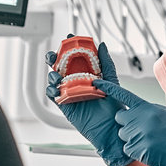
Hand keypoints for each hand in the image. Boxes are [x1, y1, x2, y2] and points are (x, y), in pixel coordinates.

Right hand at [46, 38, 130, 165]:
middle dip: (54, 57)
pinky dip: (51, 90)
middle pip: (60, 65)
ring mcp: (70, 92)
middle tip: (54, 55)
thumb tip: (102, 45)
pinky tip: (56, 89)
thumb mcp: (112, 81)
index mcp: (88, 74)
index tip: (69, 37)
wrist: (112, 129)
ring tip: (57, 75)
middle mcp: (77, 82)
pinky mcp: (65, 105)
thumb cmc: (115, 107)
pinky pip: (53, 95)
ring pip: (54, 79)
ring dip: (52, 74)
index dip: (70, 46)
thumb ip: (106, 63)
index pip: (76, 56)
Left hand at [93, 79, 165, 165]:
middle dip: (128, 124)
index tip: (95, 82)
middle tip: (146, 131)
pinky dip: (137, 152)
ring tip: (153, 142)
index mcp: (149, 107)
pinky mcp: (141, 151)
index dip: (108, 89)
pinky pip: (129, 150)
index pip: (123, 95)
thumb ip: (152, 111)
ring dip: (133, 139)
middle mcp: (142, 119)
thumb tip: (141, 112)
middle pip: (120, 119)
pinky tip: (153, 151)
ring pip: (124, 136)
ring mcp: (141, 135)